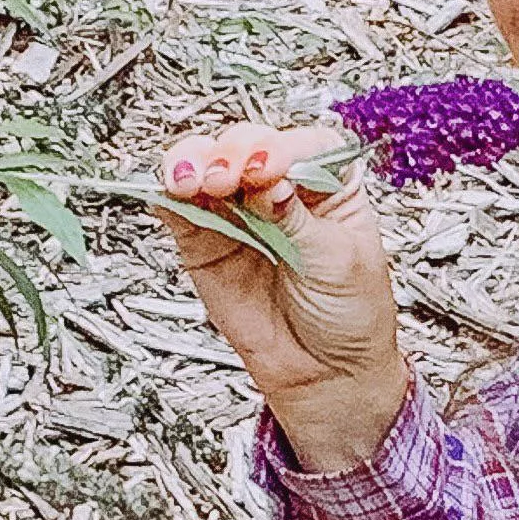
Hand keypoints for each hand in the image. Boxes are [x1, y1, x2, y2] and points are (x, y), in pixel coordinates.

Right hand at [151, 120, 408, 472]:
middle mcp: (279, 188)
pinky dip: (168, 196)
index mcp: (329, 184)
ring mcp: (238, 212)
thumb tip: (268, 182)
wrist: (326, 375)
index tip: (269, 167)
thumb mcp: (340, 261)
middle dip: (233, 154)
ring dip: (193, 163)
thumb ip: (299, 219)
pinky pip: (178, 208)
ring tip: (195, 182)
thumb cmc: (350, 315)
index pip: (302, 144)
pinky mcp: (203, 241)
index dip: (280, 147)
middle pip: (246, 144)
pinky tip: (174, 194)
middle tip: (229, 178)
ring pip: (204, 165)